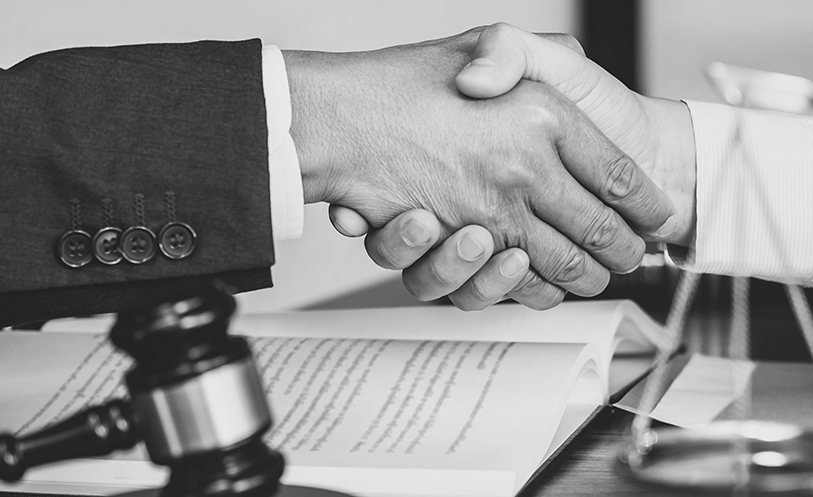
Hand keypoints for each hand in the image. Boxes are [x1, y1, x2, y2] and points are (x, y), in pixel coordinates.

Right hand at [285, 28, 674, 306]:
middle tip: (633, 255)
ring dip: (582, 275)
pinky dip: (528, 289)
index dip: (646, 200)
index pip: (618, 172)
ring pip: (555, 265)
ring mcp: (489, 212)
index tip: (658, 215)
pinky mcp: (457, 246)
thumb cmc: (418, 77)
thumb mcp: (490, 38)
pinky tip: (536, 279)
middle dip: (624, 249)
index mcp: (542, 117)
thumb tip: (541, 90)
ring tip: (596, 273)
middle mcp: (520, 170)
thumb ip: (528, 51)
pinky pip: (504, 283)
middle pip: (598, 229)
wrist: (337, 115)